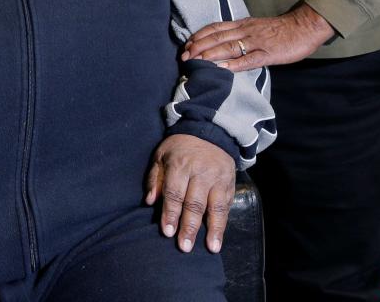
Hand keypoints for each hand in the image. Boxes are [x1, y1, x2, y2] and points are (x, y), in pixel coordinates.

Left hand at [145, 134, 235, 253]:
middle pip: (194, 202)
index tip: (168, 232)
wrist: (210, 132)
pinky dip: (223, 224)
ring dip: (212, 229)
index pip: (174, 192)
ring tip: (210, 247)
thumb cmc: (180, 148)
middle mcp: (200, 172)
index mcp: (180, 164)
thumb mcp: (162, 155)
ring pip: (214, 206)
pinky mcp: (229, 184)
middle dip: (189, 226)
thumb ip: (154, 178)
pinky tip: (219, 239)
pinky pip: (226, 206)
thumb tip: (150, 201)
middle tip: (184, 246)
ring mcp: (217, 178)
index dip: (171, 213)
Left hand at [182, 6, 334, 70]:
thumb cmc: (281, 30)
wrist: (304, 27)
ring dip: (211, 55)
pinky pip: (249, 59)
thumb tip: (223, 43)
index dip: (199, 36)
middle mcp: (246, 31)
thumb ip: (241, 34)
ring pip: (229, 47)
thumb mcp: (257, 27)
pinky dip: (234, 64)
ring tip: (196, 61)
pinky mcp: (269, 54)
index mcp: (243, 24)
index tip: (186, 44)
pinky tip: (222, 69)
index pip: (216, 28)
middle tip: (184, 56)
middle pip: (217, 37)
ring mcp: (257, 42)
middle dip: (199, 46)